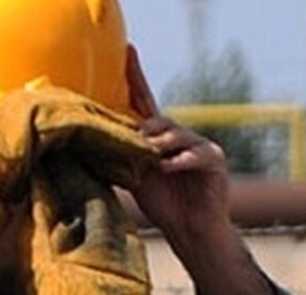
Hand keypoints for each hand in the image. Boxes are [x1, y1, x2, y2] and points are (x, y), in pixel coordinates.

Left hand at [122, 45, 288, 294]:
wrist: (191, 232)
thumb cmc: (163, 207)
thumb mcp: (134, 177)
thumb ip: (120, 156)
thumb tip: (90, 141)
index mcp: (160, 137)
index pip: (145, 101)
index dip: (136, 76)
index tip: (128, 51)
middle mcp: (181, 137)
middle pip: (158, 119)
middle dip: (144, 132)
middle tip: (135, 149)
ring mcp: (200, 146)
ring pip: (174, 133)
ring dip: (159, 146)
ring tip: (152, 160)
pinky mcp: (215, 160)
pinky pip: (194, 153)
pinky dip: (178, 161)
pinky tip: (168, 169)